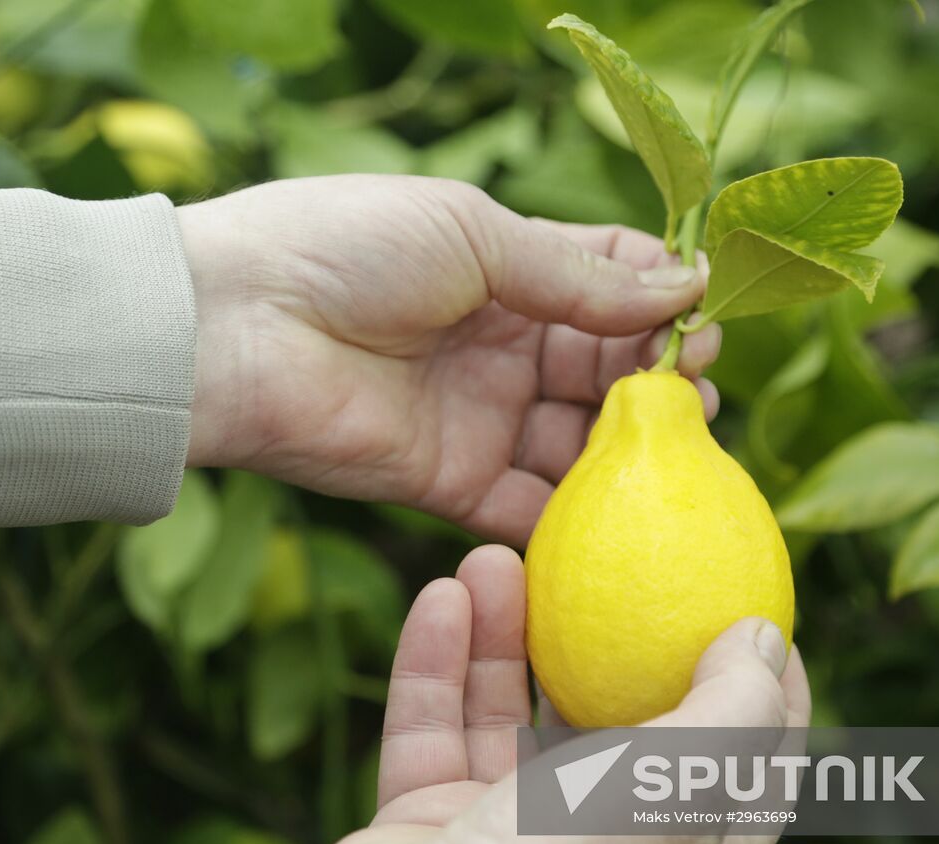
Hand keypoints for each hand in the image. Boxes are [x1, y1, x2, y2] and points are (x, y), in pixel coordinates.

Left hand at [177, 176, 720, 545]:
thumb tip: (682, 287)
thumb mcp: (473, 235)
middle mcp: (498, 345)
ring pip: (578, 440)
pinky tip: (628, 508)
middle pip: (603, 365)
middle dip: (656, 374)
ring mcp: (478, 415)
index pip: (605, 283)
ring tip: (678, 443)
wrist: (237, 325)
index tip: (702, 311)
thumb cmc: (347, 249)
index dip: (657, 298)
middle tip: (697, 385)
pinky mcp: (452, 482)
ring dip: (630, 445)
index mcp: (502, 269)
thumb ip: (576, 275)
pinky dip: (576, 514)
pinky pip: (528, 507)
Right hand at [290, 545, 810, 843]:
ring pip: (512, 715)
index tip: (745, 591)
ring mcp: (507, 840)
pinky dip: (438, 664)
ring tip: (493, 553)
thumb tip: (766, 636)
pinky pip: (436, 729)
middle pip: (614, 718)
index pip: (741, 758)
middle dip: (604, 632)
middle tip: (597, 552)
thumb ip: (733, 711)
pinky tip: (444, 594)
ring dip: (504, 633)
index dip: (753, 674)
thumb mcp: (678, 788)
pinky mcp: (428, 830)